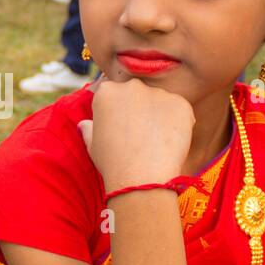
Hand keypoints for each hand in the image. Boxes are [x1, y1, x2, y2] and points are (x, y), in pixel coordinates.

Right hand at [77, 77, 194, 188]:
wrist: (141, 178)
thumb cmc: (112, 163)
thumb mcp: (92, 145)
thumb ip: (89, 129)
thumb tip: (84, 124)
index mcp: (107, 91)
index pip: (114, 94)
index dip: (119, 112)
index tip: (121, 129)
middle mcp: (132, 86)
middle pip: (138, 94)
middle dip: (140, 109)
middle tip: (141, 135)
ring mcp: (158, 93)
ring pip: (160, 102)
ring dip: (160, 116)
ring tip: (156, 142)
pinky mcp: (180, 103)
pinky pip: (180, 110)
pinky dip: (178, 123)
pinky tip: (170, 143)